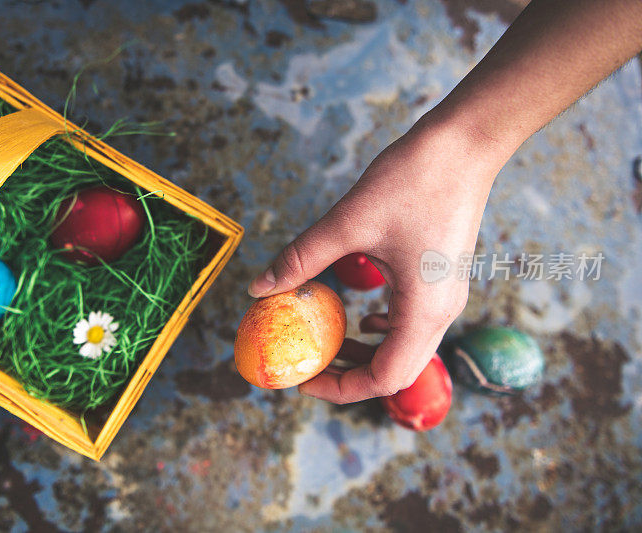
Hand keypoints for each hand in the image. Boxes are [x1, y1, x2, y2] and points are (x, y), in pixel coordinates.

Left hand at [247, 116, 509, 402]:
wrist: (465, 143)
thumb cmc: (413, 179)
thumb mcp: (347, 223)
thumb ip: (302, 259)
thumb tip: (258, 288)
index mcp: (424, 310)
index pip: (384, 379)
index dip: (340, 388)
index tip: (302, 377)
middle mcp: (442, 312)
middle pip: (396, 371)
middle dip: (349, 374)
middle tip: (309, 363)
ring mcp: (446, 296)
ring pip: (405, 348)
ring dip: (366, 353)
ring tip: (327, 342)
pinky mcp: (442, 278)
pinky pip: (413, 322)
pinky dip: (382, 329)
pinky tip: (360, 313)